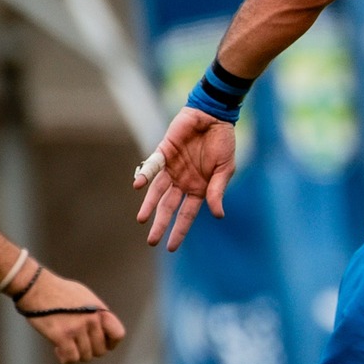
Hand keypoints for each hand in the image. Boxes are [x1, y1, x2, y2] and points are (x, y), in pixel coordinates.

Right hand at [12, 266, 126, 363]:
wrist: (36, 287)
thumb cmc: (57, 290)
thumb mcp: (85, 296)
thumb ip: (95, 312)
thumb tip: (100, 327)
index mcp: (99, 310)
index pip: (118, 334)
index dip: (110, 343)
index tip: (102, 344)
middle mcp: (92, 320)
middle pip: (100, 350)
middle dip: (89, 351)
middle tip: (77, 345)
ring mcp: (77, 328)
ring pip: (86, 356)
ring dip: (76, 354)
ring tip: (66, 345)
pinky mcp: (62, 336)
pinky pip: (71, 358)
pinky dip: (65, 359)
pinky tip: (58, 350)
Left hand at [133, 108, 236, 251]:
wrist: (214, 117)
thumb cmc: (223, 143)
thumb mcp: (225, 169)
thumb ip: (217, 191)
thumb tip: (217, 215)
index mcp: (199, 188)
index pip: (186, 214)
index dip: (179, 230)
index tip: (171, 247)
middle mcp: (183, 181)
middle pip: (169, 207)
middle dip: (161, 224)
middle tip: (152, 242)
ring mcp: (172, 168)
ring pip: (157, 191)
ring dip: (149, 205)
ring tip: (142, 220)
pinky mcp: (164, 152)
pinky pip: (152, 166)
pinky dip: (144, 175)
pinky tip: (138, 186)